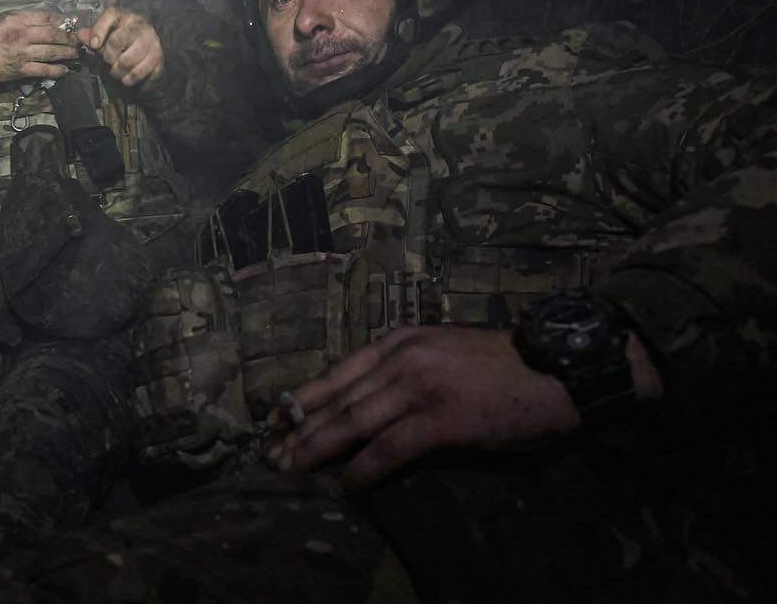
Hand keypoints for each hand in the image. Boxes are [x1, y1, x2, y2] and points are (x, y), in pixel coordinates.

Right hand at [0, 10, 79, 84]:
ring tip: (76, 54)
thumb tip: (46, 18)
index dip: (61, 19)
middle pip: (53, 34)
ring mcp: (23, 54)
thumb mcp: (3, 18)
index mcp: (17, 20)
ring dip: (68, 53)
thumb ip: (23, 17)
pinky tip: (64, 69)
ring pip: (52, 52)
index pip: (46, 17)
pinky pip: (44, 70)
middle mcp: (22, 35)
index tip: (68, 23)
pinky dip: (57, 70)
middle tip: (77, 40)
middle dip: (69, 37)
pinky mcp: (22, 70)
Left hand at [75, 8, 164, 87]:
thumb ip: (92, 37)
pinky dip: (127, 79)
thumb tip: (79, 35)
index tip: (93, 46)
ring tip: (116, 72)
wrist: (147, 63)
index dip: (99, 29)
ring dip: (117, 71)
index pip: (111, 15)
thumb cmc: (123, 49)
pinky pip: (138, 72)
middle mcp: (141, 26)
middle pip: (118, 39)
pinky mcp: (158, 59)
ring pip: (127, 60)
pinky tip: (126, 78)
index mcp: (126, 17)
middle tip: (107, 61)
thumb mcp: (106, 40)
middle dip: (108, 55)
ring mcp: (152, 42)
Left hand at [265, 326, 579, 487]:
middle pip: (338, 399)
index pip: (339, 371)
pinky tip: (348, 485)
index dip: (305, 396)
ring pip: (354, 422)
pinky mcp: (442, 418)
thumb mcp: (442, 351)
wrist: (556, 367)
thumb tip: (366, 404)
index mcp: (401, 341)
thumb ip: (404, 371)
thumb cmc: (502, 364)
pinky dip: (365, 468)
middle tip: (271, 451)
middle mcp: (402, 359)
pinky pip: (391, 447)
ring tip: (292, 468)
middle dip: (300, 428)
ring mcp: (420, 387)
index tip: (276, 416)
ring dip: (318, 448)